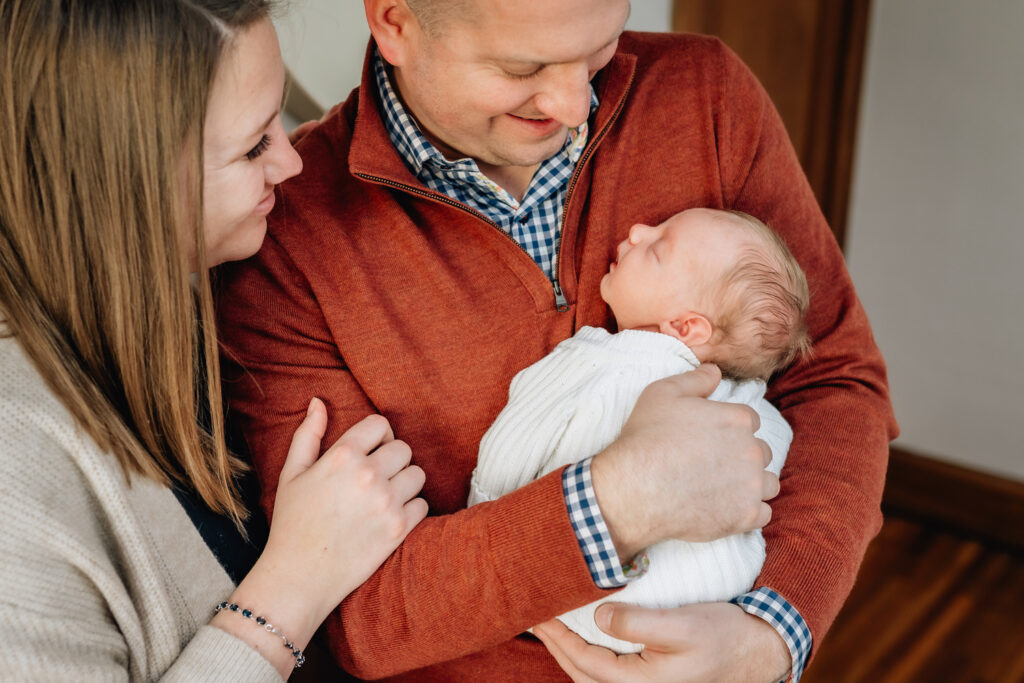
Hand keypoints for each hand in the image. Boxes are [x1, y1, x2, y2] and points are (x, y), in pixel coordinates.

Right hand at [232, 400, 427, 640]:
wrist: (298, 577)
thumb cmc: (292, 524)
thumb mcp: (291, 473)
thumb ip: (308, 434)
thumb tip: (319, 401)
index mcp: (342, 455)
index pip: (380, 424)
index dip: (377, 436)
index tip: (370, 451)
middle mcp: (368, 474)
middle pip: (403, 449)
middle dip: (392, 460)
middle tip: (376, 478)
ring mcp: (386, 502)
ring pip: (417, 474)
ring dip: (405, 483)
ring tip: (384, 497)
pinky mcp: (399, 529)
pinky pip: (422, 505)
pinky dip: (411, 509)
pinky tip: (390, 517)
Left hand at [533, 602, 791, 682]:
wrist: (758, 651)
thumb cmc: (724, 636)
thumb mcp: (682, 624)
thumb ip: (638, 623)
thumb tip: (598, 617)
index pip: (583, 661)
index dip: (558, 636)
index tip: (539, 612)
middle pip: (581, 672)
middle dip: (556, 644)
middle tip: (536, 615)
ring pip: (591, 676)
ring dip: (569, 651)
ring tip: (553, 625)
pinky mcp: (651, 681)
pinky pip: (606, 673)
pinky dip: (587, 656)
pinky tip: (584, 636)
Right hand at [590, 364, 778, 557]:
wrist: (634, 489)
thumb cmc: (646, 438)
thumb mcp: (662, 393)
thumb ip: (696, 379)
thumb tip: (716, 371)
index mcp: (738, 420)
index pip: (750, 421)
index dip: (730, 429)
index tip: (712, 439)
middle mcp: (752, 451)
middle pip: (760, 452)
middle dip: (742, 456)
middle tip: (714, 465)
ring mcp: (751, 487)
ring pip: (767, 483)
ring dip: (752, 484)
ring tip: (724, 488)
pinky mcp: (745, 517)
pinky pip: (763, 514)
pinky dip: (749, 513)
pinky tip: (727, 509)